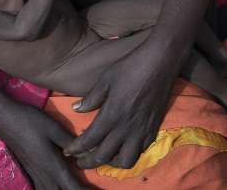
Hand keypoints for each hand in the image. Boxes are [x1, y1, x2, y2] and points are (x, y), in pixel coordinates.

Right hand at [0, 102, 85, 189]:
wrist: (3, 118)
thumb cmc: (29, 121)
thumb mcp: (54, 128)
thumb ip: (72, 143)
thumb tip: (90, 153)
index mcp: (53, 167)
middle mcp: (44, 177)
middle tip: (92, 189)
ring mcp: (35, 177)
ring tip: (76, 187)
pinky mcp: (30, 173)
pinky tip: (59, 185)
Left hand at [64, 41, 180, 168]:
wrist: (159, 63)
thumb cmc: (129, 67)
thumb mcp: (105, 80)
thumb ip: (91, 98)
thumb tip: (76, 109)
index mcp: (111, 115)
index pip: (88, 141)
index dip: (75, 149)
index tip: (67, 152)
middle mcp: (126, 128)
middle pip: (103, 156)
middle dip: (88, 162)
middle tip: (79, 161)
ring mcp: (141, 131)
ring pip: (125, 161)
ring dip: (111, 163)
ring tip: (103, 157)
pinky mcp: (154, 130)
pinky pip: (140, 152)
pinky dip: (129, 155)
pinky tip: (122, 147)